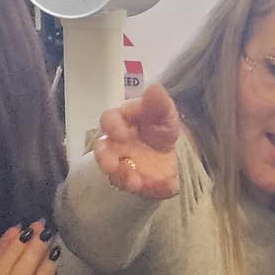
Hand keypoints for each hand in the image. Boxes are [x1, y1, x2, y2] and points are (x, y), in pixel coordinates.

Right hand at [92, 84, 179, 198]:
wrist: (173, 154)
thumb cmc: (160, 128)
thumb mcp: (165, 114)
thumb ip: (159, 104)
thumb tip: (154, 88)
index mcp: (121, 122)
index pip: (109, 120)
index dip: (112, 126)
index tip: (120, 134)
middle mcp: (115, 144)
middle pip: (102, 150)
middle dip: (105, 158)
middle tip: (112, 165)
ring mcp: (121, 165)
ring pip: (113, 172)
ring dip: (121, 177)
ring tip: (134, 182)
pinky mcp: (132, 182)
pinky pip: (135, 187)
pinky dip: (147, 187)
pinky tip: (159, 185)